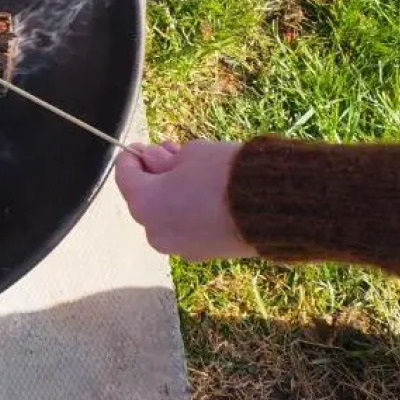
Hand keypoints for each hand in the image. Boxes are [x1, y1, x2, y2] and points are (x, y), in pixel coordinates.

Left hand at [114, 140, 256, 260]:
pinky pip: (184, 227)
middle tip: (172, 153)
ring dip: (171, 193)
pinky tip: (207, 194)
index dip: (131, 156)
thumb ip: (164, 158)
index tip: (141, 145)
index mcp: (144, 205)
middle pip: (144, 197)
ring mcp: (178, 247)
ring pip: (164, 214)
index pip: (124, 175)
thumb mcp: (191, 154)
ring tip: (195, 172)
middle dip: (155, 174)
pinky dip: (187, 210)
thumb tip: (153, 161)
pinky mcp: (202, 254)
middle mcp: (155, 232)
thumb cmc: (227, 176)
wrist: (275, 208)